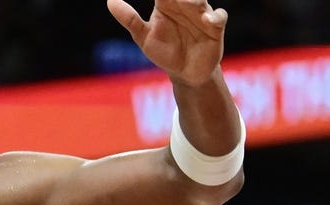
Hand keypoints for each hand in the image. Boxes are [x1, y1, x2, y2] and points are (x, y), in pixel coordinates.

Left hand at [107, 0, 227, 85]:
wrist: (184, 73)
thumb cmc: (164, 51)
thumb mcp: (142, 36)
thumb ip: (129, 19)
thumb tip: (110, 0)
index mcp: (166, 3)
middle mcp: (185, 4)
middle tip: (173, 0)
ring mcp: (201, 14)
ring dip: (194, 0)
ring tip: (188, 2)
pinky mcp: (214, 27)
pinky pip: (219, 17)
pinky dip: (215, 17)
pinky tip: (206, 21)